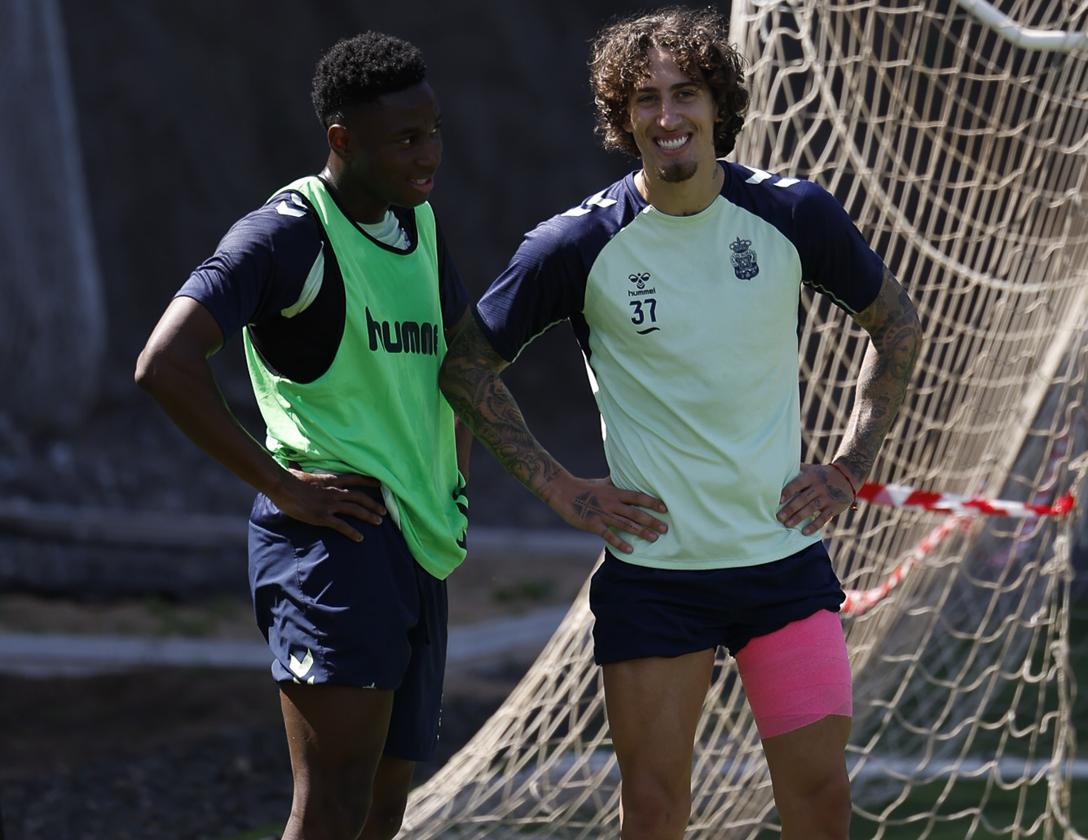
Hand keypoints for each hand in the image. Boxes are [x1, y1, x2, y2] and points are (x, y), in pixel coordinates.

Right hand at [269, 468, 386, 542]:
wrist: (283, 487)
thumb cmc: (290, 479)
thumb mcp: (302, 472)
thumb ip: (305, 470)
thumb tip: (296, 466)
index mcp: (331, 480)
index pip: (355, 478)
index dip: (369, 481)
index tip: (381, 484)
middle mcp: (334, 491)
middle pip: (360, 497)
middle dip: (374, 504)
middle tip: (384, 511)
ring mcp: (330, 504)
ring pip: (355, 510)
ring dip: (369, 516)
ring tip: (378, 522)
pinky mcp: (323, 516)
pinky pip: (342, 525)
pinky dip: (352, 532)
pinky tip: (360, 538)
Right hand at [543, 474, 667, 553]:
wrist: (562, 491)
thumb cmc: (584, 487)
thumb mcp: (602, 482)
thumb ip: (616, 481)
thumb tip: (625, 473)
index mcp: (615, 492)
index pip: (638, 497)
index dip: (652, 502)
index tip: (665, 508)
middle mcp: (612, 503)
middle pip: (635, 512)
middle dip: (651, 520)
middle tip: (665, 528)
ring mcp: (602, 514)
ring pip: (625, 524)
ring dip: (641, 531)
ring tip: (654, 538)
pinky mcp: (593, 524)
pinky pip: (608, 535)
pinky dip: (620, 542)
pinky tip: (630, 550)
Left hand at [777, 463, 856, 535]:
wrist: (847, 477)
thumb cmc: (822, 474)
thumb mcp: (811, 469)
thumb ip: (797, 469)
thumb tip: (777, 467)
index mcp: (812, 476)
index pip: (798, 484)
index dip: (788, 492)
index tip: (778, 500)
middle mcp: (820, 487)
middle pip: (803, 498)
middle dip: (790, 508)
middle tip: (779, 517)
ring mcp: (828, 497)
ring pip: (812, 508)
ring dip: (798, 517)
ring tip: (787, 525)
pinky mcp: (834, 507)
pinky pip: (823, 518)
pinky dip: (814, 526)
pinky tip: (804, 532)